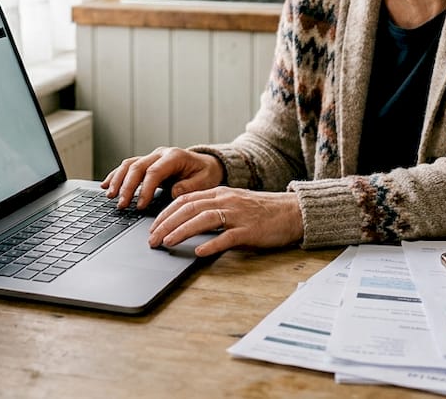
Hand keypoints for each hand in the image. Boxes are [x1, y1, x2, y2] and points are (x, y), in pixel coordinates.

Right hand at [100, 147, 222, 210]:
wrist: (206, 164)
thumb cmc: (206, 173)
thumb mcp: (205, 181)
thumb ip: (190, 186)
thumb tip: (174, 193)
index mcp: (175, 157)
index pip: (154, 172)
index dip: (145, 189)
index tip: (140, 205)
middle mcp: (160, 154)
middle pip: (137, 167)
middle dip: (127, 186)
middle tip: (121, 204)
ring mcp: (152, 157)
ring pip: (129, 164)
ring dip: (118, 180)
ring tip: (110, 196)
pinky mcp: (146, 162)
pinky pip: (127, 166)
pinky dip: (115, 175)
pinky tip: (106, 185)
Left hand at [147, 187, 302, 256]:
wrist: (293, 212)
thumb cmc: (263, 211)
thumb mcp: (234, 204)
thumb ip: (213, 210)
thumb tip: (187, 223)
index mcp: (220, 193)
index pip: (184, 199)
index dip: (165, 213)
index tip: (152, 227)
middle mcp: (226, 200)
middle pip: (188, 208)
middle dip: (166, 224)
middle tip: (152, 239)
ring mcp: (238, 215)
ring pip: (203, 219)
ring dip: (181, 231)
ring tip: (167, 242)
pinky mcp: (250, 230)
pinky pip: (227, 237)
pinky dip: (211, 244)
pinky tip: (199, 252)